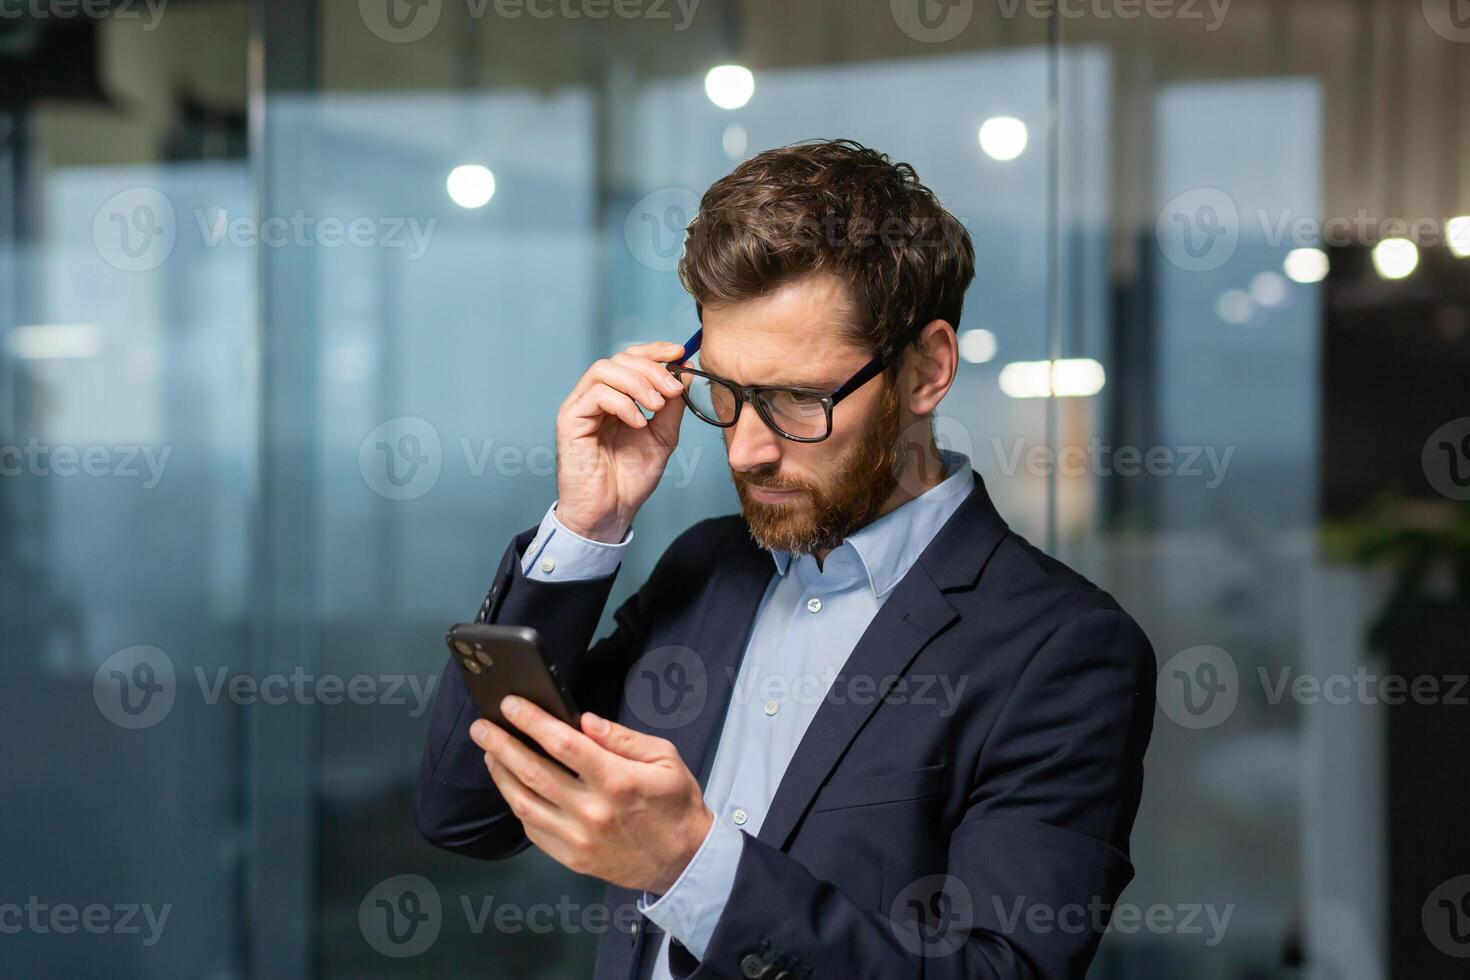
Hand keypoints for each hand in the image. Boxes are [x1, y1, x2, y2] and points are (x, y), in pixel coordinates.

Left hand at [471, 697, 713, 893]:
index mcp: (617, 780)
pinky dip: (518, 806)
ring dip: (501, 775)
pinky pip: (533, 831)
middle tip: (481, 727)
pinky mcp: (572, 858)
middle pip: (533, 771)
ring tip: (489, 753)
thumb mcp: (664, 758)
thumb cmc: (675, 805)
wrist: (684, 860)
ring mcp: (579, 838)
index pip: (563, 743)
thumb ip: (622, 738)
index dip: (532, 721)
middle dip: (501, 744)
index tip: (511, 704)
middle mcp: (592, 810)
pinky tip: (512, 788)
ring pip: (525, 803)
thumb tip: (584, 722)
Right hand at [554, 340, 690, 542]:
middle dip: (651, 368)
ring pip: (604, 370)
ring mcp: (580, 406)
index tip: (679, 354)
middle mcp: (595, 397)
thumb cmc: (630, 479)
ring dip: (637, 382)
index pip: (631, 359)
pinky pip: (596, 394)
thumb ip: (673, 406)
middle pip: (619, 359)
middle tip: (673, 389)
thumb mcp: (663, 436)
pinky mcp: (569, 420)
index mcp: (616, 397)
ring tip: (656, 406)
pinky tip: (638, 422)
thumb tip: (685, 371)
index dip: (654, 351)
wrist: (611, 512)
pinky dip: (622, 403)